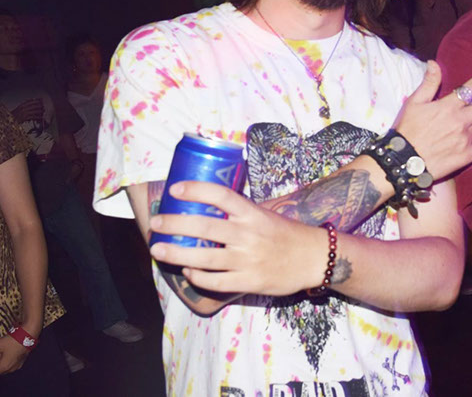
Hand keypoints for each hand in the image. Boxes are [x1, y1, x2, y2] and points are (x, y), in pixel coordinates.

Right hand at [11, 98, 43, 123]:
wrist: (9, 121)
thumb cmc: (14, 116)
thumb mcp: (18, 109)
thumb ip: (25, 105)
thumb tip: (32, 101)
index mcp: (21, 105)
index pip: (30, 101)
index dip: (37, 99)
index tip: (41, 99)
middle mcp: (23, 108)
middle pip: (34, 105)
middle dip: (40, 105)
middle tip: (43, 106)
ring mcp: (24, 113)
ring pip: (34, 111)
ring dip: (40, 111)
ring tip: (43, 111)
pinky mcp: (25, 118)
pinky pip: (33, 117)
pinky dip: (38, 117)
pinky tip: (41, 117)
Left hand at [148, 182, 326, 296]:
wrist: (315, 259)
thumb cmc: (287, 235)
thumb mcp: (267, 215)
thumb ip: (242, 212)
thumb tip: (209, 206)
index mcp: (253, 214)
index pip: (222, 195)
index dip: (197, 190)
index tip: (176, 188)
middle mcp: (248, 234)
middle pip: (204, 227)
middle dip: (175, 224)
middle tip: (156, 222)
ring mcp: (248, 260)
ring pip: (204, 258)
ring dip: (177, 254)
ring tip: (158, 250)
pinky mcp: (249, 282)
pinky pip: (216, 281)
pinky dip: (198, 277)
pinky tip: (188, 271)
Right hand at [393, 61, 471, 180]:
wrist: (404, 162)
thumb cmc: (407, 130)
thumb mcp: (414, 102)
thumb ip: (429, 83)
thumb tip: (434, 62)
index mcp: (449, 105)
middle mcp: (461, 120)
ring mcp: (466, 138)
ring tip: (459, 129)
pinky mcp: (467, 156)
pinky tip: (468, 144)